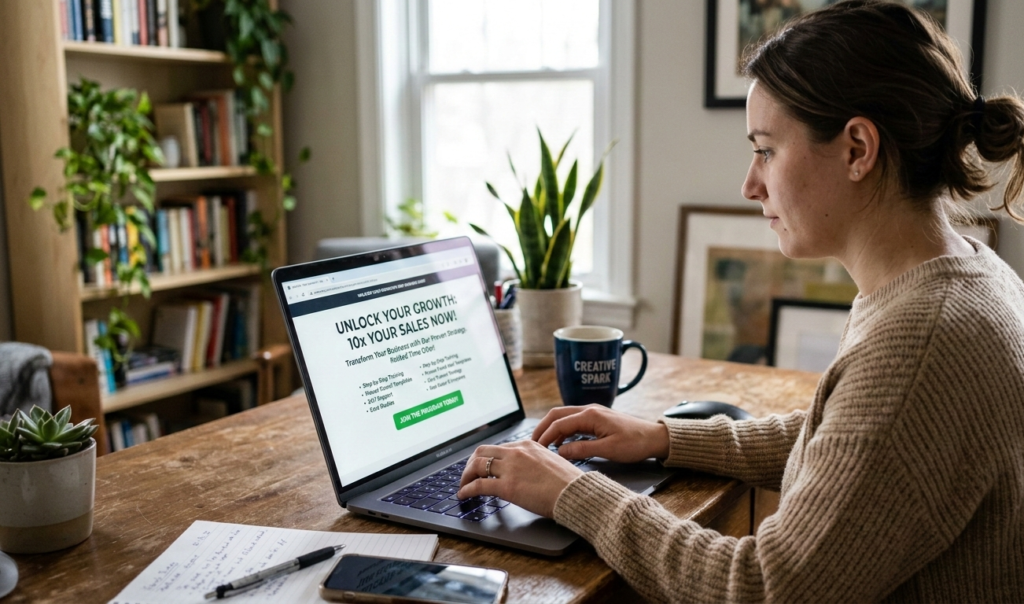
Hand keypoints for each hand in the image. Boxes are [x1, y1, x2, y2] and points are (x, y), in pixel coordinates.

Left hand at [457, 440, 582, 517]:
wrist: (576, 493)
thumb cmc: (569, 483)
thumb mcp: (550, 462)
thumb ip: (534, 462)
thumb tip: (526, 471)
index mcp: (528, 445)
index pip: (498, 448)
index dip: (487, 458)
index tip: (483, 467)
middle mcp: (516, 452)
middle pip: (482, 451)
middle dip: (471, 464)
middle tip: (469, 475)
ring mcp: (510, 468)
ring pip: (477, 465)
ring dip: (466, 476)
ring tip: (464, 485)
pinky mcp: (507, 486)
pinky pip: (479, 485)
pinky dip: (467, 489)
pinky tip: (464, 495)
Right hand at [532, 404, 669, 462]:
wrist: (654, 437)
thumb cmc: (635, 443)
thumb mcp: (608, 450)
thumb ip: (582, 450)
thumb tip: (559, 452)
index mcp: (590, 415)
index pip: (559, 423)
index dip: (544, 436)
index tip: (535, 448)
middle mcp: (589, 410)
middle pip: (557, 414)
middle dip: (542, 427)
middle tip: (532, 443)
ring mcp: (592, 412)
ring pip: (564, 416)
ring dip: (552, 428)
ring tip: (543, 445)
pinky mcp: (596, 418)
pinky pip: (573, 421)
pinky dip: (562, 430)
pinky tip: (561, 443)